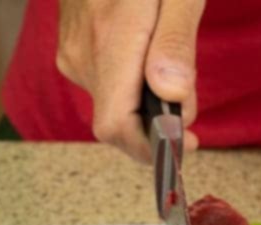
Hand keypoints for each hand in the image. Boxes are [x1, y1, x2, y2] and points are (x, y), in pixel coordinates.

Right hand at [55, 0, 203, 161]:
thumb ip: (176, 42)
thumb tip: (172, 96)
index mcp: (110, 40)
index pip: (116, 127)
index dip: (151, 148)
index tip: (188, 145)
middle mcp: (82, 54)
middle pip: (116, 121)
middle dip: (156, 124)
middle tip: (189, 99)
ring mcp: (72, 52)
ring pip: (111, 103)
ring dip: (144, 104)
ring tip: (170, 68)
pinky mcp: (71, 48)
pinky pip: (103, 84)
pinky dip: (130, 87)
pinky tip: (148, 60)